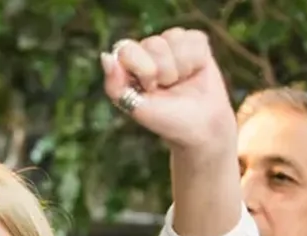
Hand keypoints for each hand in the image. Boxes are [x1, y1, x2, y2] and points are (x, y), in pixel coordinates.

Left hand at [101, 28, 234, 154]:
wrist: (201, 126)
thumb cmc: (166, 119)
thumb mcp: (135, 107)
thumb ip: (115, 86)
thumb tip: (105, 57)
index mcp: (128, 64)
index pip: (126, 50)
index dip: (142, 69)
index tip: (150, 88)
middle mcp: (148, 50)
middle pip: (153, 44)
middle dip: (163, 71)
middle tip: (167, 89)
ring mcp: (171, 44)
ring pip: (174, 38)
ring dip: (180, 67)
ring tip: (180, 82)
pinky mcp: (195, 42)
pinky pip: (194, 39)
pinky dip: (197, 60)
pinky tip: (194, 72)